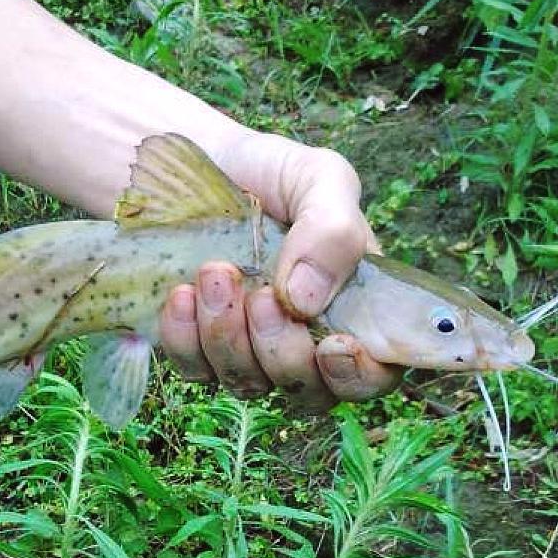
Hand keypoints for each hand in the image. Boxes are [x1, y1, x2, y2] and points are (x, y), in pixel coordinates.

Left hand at [158, 132, 401, 409]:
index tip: (333, 345)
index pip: (374, 374)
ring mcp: (250, 351)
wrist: (194, 163)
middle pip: (309, 393)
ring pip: (248, 385)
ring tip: (215, 273)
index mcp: (354, 308)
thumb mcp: (318, 178)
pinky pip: (195, 370)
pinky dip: (186, 337)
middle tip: (262, 294)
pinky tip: (182, 293)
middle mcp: (305, 340)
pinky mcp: (198, 349)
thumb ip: (335, 230)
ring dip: (229, 337)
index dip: (359, 376)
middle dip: (283, 351)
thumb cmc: (270, 172)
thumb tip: (307, 301)